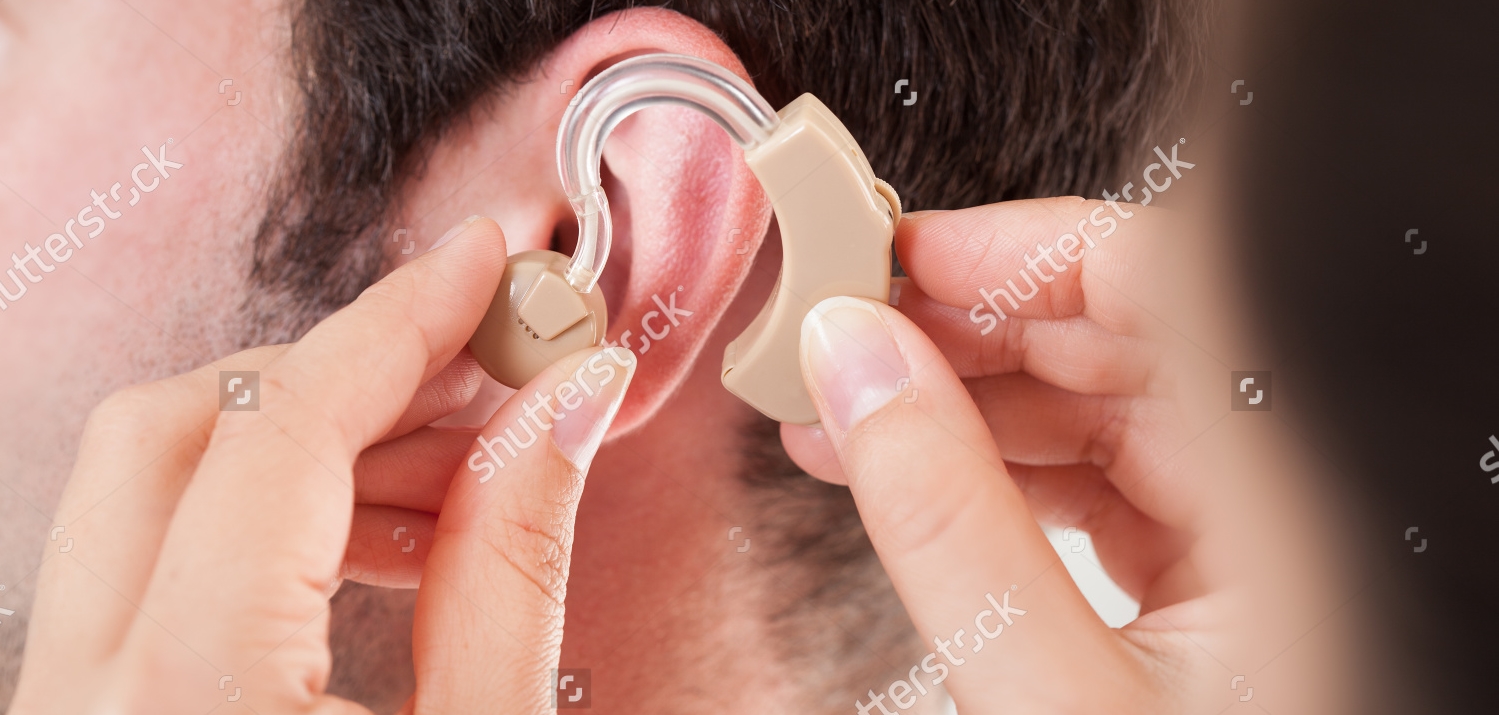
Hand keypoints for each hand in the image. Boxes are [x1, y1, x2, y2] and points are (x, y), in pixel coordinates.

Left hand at [10, 217, 635, 713]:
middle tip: (475, 367)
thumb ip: (514, 570)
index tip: (480, 268)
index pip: (281, 430)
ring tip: (460, 473)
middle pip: (174, 429)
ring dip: (309, 453)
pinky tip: (388, 542)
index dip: (397, 325)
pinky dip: (265, 529)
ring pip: (149, 495)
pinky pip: (144, 572)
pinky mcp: (92, 713)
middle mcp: (85, 695)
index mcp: (187, 699)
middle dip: (338, 375)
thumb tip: (559, 406)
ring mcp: (69, 705)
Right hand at [782, 198, 1327, 712]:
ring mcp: (1247, 542)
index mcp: (1285, 500)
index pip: (1169, 288)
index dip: (1026, 251)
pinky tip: (907, 473)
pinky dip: (993, 473)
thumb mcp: (1048, 691)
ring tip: (844, 411)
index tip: (903, 257)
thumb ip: (947, 525)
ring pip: (1099, 414)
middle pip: (1122, 344)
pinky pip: (1098, 484)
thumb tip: (855, 364)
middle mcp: (1282, 500)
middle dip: (966, 331)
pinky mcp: (1205, 584)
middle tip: (847, 331)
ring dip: (961, 405)